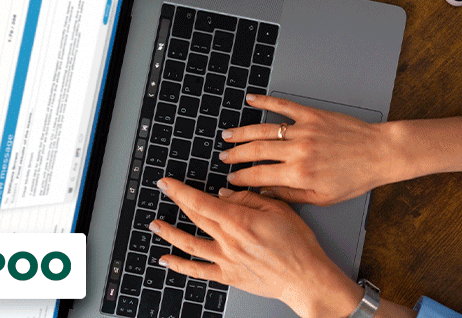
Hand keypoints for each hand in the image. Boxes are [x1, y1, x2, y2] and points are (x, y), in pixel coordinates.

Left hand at [149, 177, 362, 317]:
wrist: (306, 278)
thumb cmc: (298, 245)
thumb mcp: (279, 209)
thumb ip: (249, 199)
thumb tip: (224, 195)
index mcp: (240, 221)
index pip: (202, 201)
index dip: (181, 190)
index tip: (168, 182)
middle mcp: (229, 240)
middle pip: (195, 217)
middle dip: (176, 201)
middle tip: (164, 191)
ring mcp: (226, 260)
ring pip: (189, 243)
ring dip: (169, 232)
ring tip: (155, 224)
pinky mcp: (228, 275)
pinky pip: (198, 270)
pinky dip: (179, 265)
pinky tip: (166, 259)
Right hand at [219, 94, 405, 204]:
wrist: (379, 153)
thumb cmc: (355, 178)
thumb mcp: (322, 197)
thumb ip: (291, 196)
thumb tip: (267, 193)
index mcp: (299, 174)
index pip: (259, 175)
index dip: (241, 178)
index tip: (231, 179)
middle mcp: (298, 150)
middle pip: (256, 150)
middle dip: (235, 154)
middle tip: (223, 156)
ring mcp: (304, 130)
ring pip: (264, 129)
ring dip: (242, 132)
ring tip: (228, 135)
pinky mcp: (313, 115)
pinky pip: (284, 106)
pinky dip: (265, 101)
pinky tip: (251, 100)